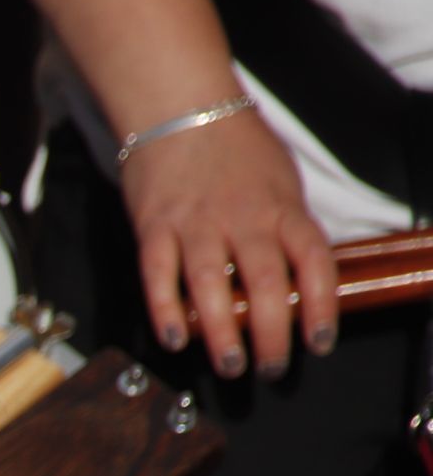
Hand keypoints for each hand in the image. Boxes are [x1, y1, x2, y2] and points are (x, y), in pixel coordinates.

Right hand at [118, 109, 337, 380]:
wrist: (181, 107)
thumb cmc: (234, 145)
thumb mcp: (281, 180)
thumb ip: (288, 226)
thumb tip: (296, 278)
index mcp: (282, 208)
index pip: (314, 262)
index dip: (321, 307)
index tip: (318, 343)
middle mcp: (244, 218)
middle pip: (266, 284)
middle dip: (271, 333)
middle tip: (271, 368)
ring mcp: (197, 224)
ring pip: (212, 286)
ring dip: (222, 331)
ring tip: (229, 364)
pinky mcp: (155, 227)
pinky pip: (159, 275)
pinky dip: (164, 309)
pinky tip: (173, 338)